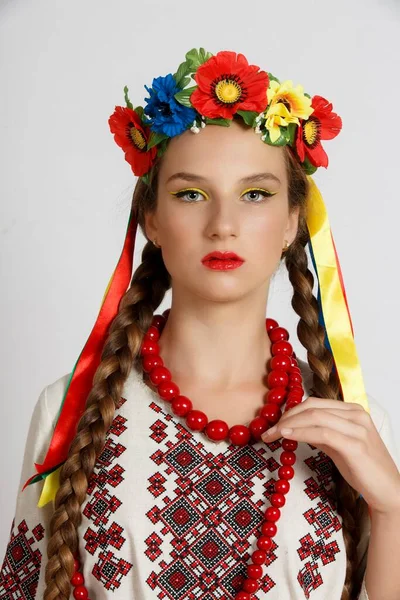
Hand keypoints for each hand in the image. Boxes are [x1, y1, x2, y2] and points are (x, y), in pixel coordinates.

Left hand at [261, 396, 399, 515]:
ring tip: (273, 434)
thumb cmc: (363, 468)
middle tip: (269, 430)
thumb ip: (321, 433)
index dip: (290, 411)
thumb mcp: (338, 445)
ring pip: (315, 417)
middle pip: (312, 407)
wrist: (387, 491)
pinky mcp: (355, 445)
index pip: (314, 403)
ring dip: (289, 425)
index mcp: (352, 410)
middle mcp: (356, 415)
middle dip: (286, 417)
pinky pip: (322, 433)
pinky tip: (287, 437)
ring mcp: (357, 429)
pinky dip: (301, 433)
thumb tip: (296, 427)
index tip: (274, 423)